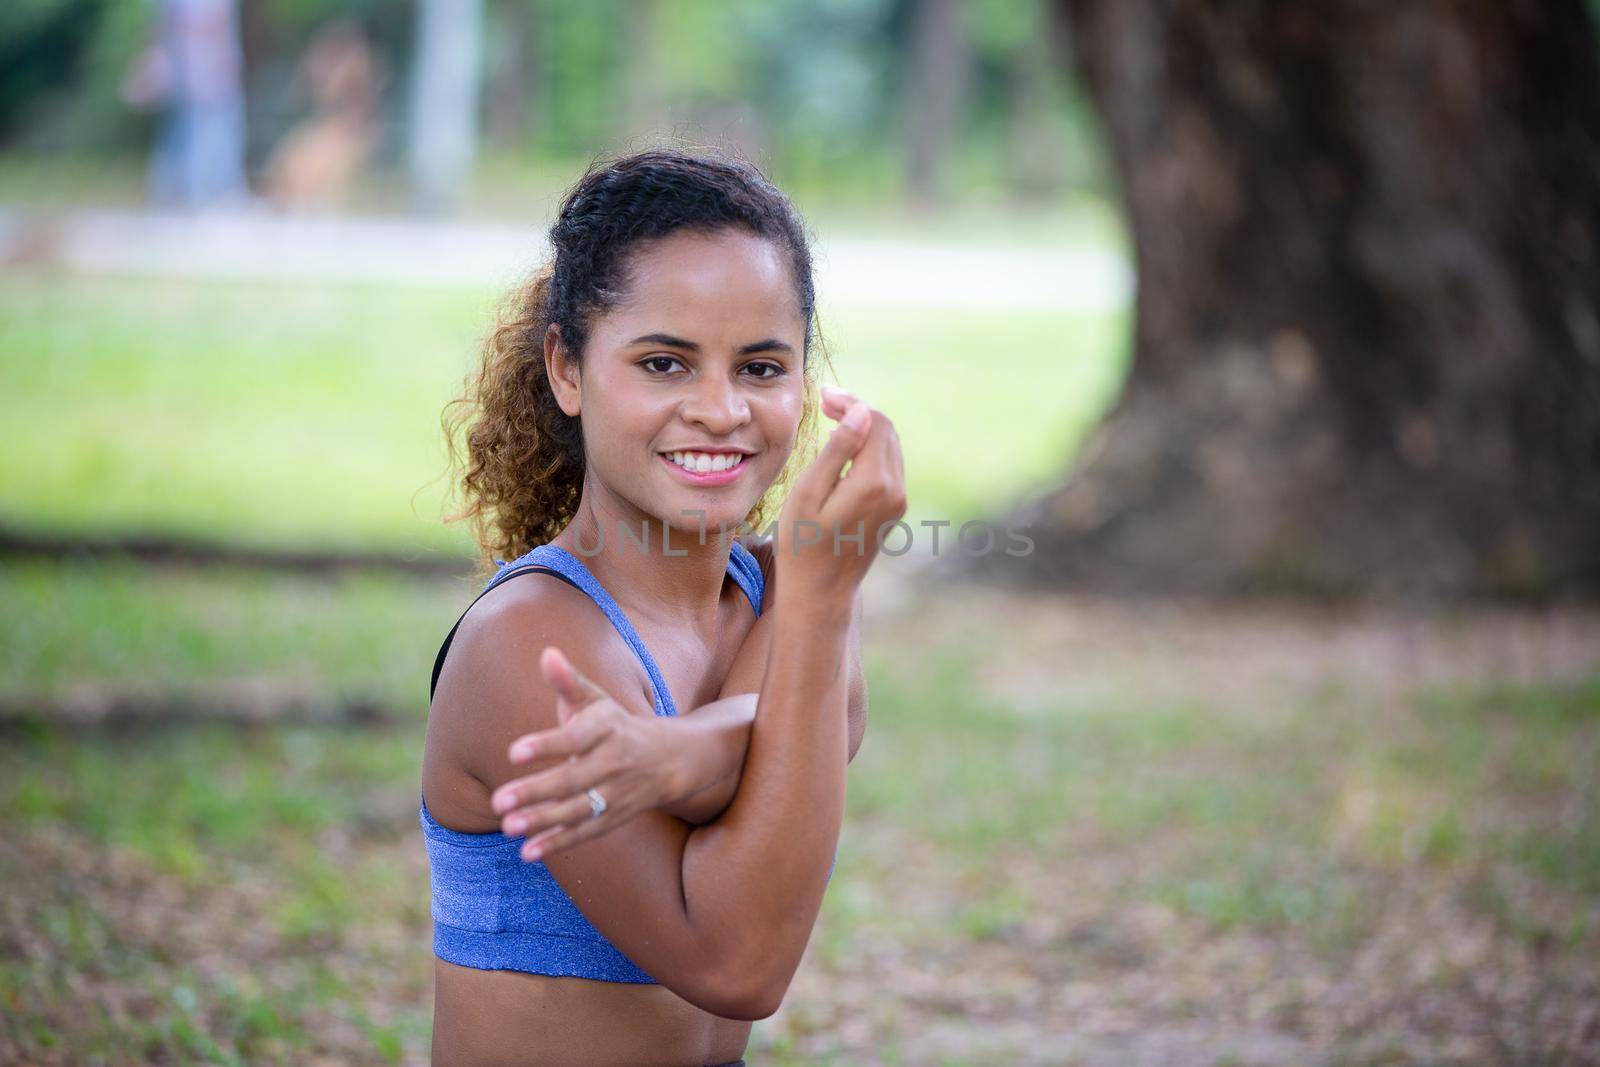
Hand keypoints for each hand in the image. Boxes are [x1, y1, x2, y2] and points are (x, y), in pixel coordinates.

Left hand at [490, 646, 686, 861]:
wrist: (670, 759)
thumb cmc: (615, 724)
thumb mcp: (597, 700)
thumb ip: (568, 681)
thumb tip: (547, 653)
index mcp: (608, 728)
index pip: (576, 738)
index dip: (546, 745)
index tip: (513, 752)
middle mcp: (614, 763)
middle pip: (573, 780)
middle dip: (535, 791)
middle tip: (497, 800)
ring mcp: (615, 793)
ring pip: (578, 810)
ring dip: (543, 821)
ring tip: (507, 826)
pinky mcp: (613, 818)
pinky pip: (585, 833)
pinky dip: (558, 843)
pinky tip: (527, 852)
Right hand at [771, 385, 906, 602]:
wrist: (821, 592)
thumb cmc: (802, 545)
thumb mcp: (808, 494)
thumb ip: (837, 451)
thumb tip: (860, 412)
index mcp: (874, 483)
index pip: (873, 422)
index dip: (851, 402)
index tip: (823, 397)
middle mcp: (895, 490)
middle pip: (886, 430)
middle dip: (858, 411)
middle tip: (825, 403)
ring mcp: (898, 501)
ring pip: (889, 446)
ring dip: (864, 428)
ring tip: (831, 420)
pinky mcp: (894, 509)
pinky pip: (887, 465)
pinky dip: (868, 448)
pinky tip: (843, 449)